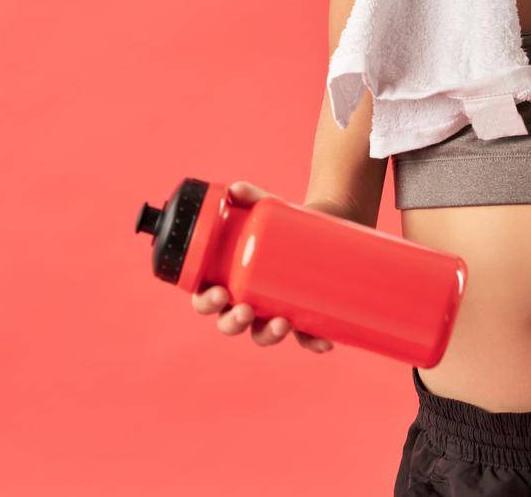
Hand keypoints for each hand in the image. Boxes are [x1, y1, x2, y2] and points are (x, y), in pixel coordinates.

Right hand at [188, 180, 333, 352]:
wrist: (322, 224)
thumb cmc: (281, 221)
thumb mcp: (266, 207)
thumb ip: (251, 195)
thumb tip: (236, 188)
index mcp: (227, 280)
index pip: (206, 299)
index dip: (205, 302)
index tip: (217, 293)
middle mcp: (247, 301)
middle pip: (231, 322)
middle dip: (234, 322)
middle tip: (245, 310)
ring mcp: (274, 310)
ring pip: (264, 333)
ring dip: (269, 335)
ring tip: (282, 323)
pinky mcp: (304, 314)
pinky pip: (306, 336)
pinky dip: (314, 341)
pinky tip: (324, 342)